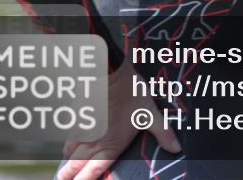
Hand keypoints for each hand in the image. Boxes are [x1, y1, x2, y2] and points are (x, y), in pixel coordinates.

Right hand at [58, 60, 180, 179]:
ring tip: (65, 175)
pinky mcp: (77, 121)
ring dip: (68, 167)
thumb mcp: (150, 113)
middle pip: (77, 167)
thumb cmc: (131, 93)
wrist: (109, 73)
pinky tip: (69, 153)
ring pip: (70, 155)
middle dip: (70, 177)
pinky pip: (69, 141)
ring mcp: (83, 132)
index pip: (94, 171)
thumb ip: (163, 132)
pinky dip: (67, 151)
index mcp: (112, 144)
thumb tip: (176, 148)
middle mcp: (94, 142)